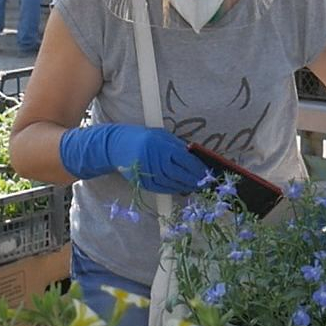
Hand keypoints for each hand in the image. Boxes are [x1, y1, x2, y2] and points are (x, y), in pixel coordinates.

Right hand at [59, 124, 208, 194]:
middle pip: (182, 175)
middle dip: (197, 180)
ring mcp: (149, 173)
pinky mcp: (144, 182)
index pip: (186, 161)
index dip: (200, 169)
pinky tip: (182, 187)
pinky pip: (164, 188)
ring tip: (197, 186)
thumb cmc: (141, 137)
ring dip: (187, 186)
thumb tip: (196, 157)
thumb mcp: (161, 136)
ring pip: (174, 184)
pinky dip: (175, 189)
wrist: (115, 146)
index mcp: (162, 146)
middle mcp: (155, 161)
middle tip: (207, 182)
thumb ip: (177, 146)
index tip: (209, 172)